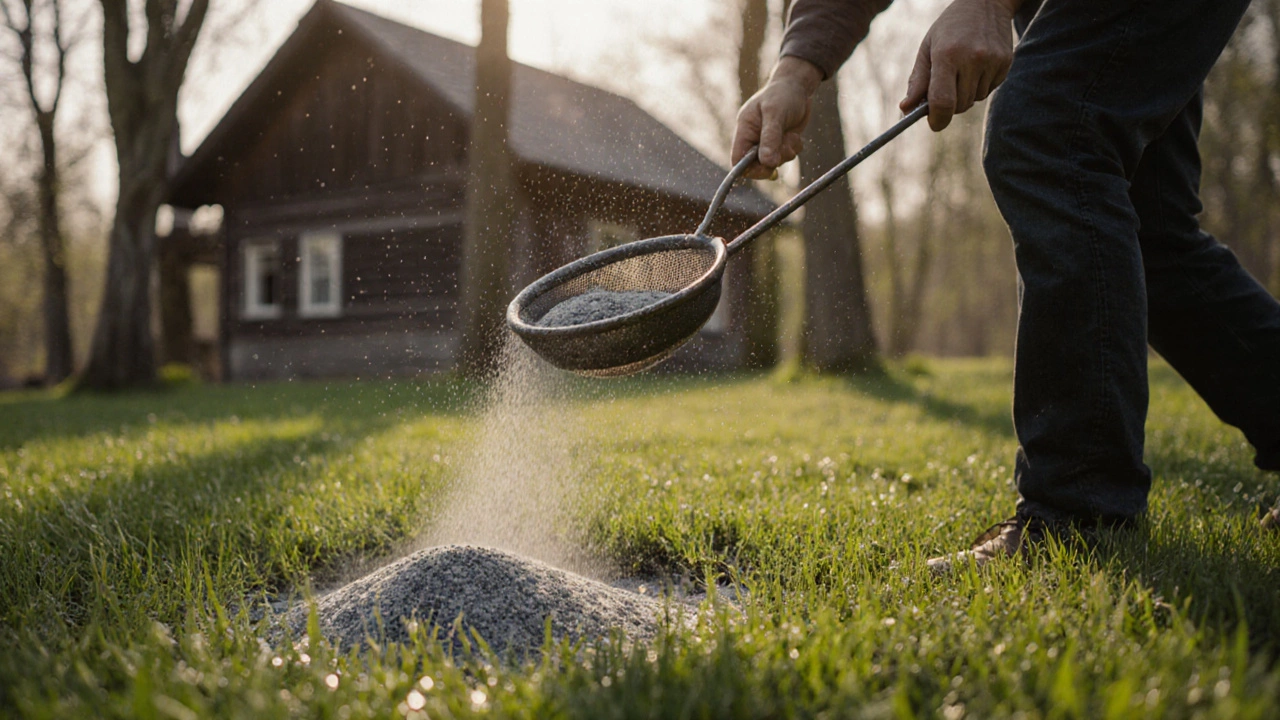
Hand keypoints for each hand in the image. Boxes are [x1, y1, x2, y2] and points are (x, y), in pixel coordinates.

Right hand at [732, 56, 822, 179]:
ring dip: (786, 153)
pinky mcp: (781, 142)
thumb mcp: (775, 114)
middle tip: (785, 149)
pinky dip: (794, 148)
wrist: (799, 86)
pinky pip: (787, 156)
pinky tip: (796, 135)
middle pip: (756, 165)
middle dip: (772, 160)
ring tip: (792, 136)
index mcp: (745, 130)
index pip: (737, 159)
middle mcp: (754, 138)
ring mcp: (768, 141)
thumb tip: (767, 163)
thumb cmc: (783, 95)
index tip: (765, 168)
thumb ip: (770, 138)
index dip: (748, 169)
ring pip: (774, 162)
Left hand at [900, 0, 1019, 130]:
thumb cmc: (950, 28)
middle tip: (945, 89)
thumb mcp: (927, 48)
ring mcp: (992, 61)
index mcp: (947, 54)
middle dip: (949, 106)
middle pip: (958, 105)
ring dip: (964, 95)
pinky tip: (976, 66)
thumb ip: (918, 80)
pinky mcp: (1005, 63)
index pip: (942, 101)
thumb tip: (906, 109)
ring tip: (961, 71)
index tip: (933, 124)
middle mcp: (972, 58)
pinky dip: (979, 86)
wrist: (986, 3)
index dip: (937, 119)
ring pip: (974, 100)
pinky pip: (988, 91)